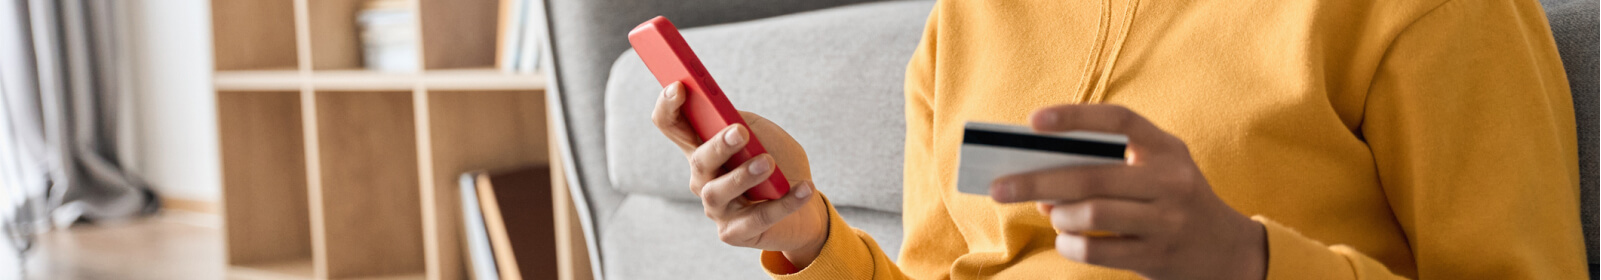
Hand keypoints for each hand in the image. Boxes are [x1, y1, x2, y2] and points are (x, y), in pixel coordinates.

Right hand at [651, 82, 829, 266]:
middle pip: (699, 160)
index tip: (679, 86)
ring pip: (718, 192)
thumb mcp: (764, 135)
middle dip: (718, 146)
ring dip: (743, 175)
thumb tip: (731, 119)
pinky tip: (804, 188)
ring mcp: (716, 208)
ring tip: (768, 163)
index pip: (671, 125)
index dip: (668, 106)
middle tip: (739, 132)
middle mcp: (703, 178)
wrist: (805, 206)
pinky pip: (757, 218)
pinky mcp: (734, 233)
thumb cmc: (780, 165)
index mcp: (704, 148)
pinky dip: (784, 203)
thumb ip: (745, 123)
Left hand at [991, 105, 1265, 279]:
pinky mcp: (1157, 256)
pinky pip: (1097, 250)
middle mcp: (1171, 181)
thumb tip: (1041, 176)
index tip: (1032, 121)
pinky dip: (1071, 245)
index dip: (1075, 117)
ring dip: (1059, 215)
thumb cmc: (1173, 202)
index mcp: (1168, 149)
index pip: (1119, 120)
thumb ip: (1107, 166)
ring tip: (1053, 214)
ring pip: (1092, 213)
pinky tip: (1067, 240)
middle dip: (1036, 180)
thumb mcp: (1156, 172)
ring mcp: (1167, 221)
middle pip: (1091, 175)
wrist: (1227, 252)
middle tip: (999, 188)